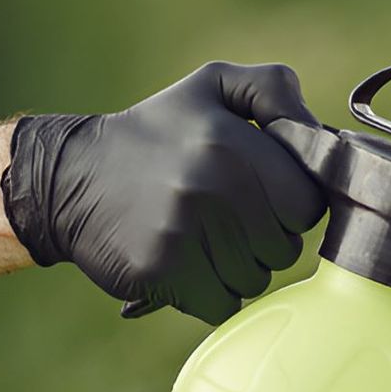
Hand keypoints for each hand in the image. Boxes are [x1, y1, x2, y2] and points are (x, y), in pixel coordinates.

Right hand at [2, 62, 327, 322]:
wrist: (69, 178)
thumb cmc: (157, 134)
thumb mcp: (212, 86)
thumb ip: (275, 90)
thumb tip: (321, 134)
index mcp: (231, 142)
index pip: (307, 204)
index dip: (291, 205)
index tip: (264, 196)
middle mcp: (210, 186)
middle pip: (285, 249)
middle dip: (265, 240)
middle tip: (228, 218)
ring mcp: (184, 233)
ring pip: (255, 280)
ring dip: (238, 268)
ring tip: (202, 237)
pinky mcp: (161, 273)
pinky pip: (222, 304)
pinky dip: (211, 293)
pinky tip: (186, 264)